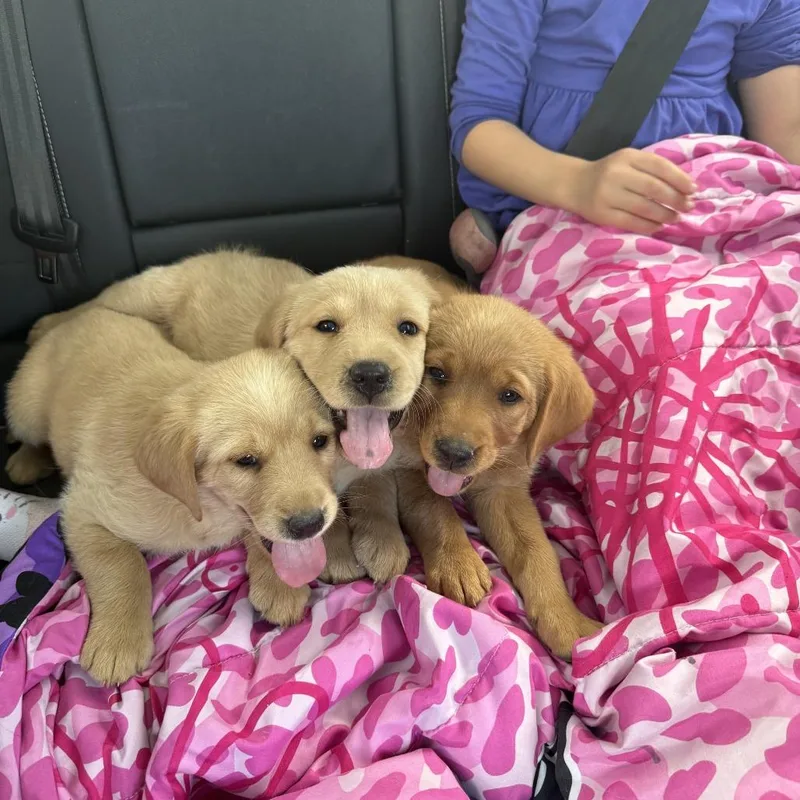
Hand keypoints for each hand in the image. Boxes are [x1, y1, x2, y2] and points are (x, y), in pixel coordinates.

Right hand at [568, 149, 695, 233]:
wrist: (574, 185)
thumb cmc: (609, 173)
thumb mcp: (629, 162)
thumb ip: (653, 169)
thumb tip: (685, 188)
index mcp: (627, 157)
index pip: (659, 166)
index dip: (680, 179)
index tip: (693, 190)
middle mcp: (617, 174)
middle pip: (653, 188)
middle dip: (675, 199)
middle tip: (688, 207)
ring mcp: (608, 195)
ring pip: (644, 207)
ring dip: (664, 215)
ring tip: (675, 218)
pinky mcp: (602, 214)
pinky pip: (631, 222)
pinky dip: (648, 226)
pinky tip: (658, 226)